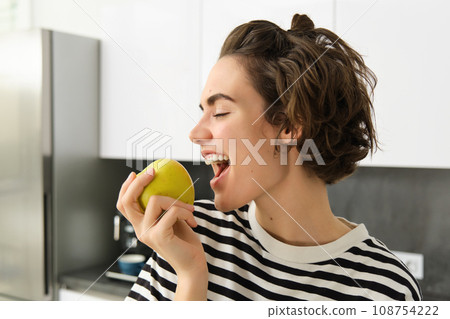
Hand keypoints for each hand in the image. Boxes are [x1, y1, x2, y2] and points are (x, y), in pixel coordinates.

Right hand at [116, 171, 207, 298]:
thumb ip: (166, 207)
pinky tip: (193, 221)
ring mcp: (147, 233)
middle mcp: (140, 230)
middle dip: (138, 183)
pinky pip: (173, 211)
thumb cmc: (186, 242)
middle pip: (128, 201)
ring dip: (177, 200)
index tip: (135, 174)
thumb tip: (167, 183)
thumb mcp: (174, 220)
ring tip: (191, 209)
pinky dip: (186, 212)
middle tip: (153, 172)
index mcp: (140, 226)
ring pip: (156, 200)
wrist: (193, 266)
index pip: (124, 205)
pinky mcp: (159, 235)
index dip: (125, 188)